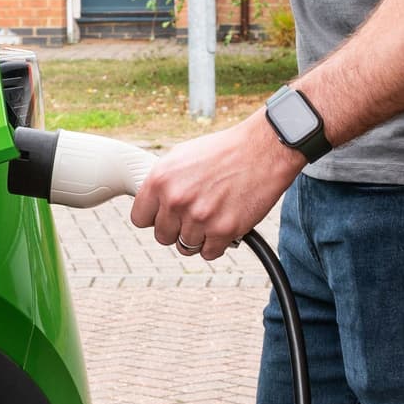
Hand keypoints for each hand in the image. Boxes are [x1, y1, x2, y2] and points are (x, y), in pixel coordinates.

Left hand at [131, 113, 301, 261]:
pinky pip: (209, 253)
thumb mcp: (182, 156)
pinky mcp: (224, 230)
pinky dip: (216, 244)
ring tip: (212, 218)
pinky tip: (224, 226)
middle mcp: (176, 200)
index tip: (166, 215)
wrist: (263, 150)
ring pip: (186, 247)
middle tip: (194, 215)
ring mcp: (200, 217)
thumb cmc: (224, 150)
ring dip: (198, 237)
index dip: (154, 218)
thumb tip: (151, 203)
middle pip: (163, 236)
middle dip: (176, 229)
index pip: (140, 219)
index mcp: (160, 180)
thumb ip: (163, 182)